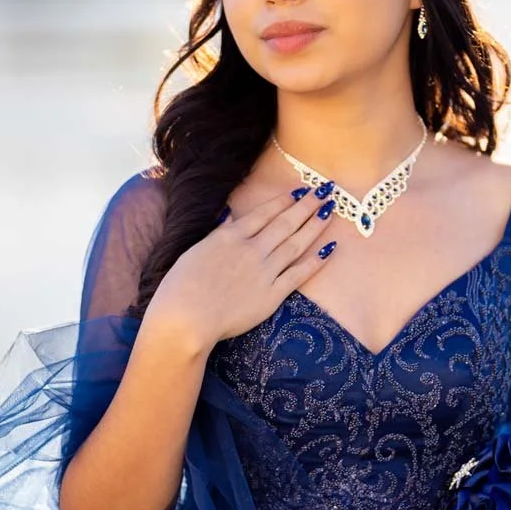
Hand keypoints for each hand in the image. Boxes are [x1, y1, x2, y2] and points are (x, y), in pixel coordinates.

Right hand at [145, 183, 339, 349]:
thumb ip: (217, 234)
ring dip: (314, 226)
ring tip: (330, 211)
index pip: (263, 213)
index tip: (298, 192)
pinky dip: (315, 261)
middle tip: (325, 192)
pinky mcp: (272, 295)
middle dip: (306, 206)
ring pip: (296, 243)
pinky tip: (329, 248)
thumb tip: (230, 217)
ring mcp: (264, 271)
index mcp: (230, 236)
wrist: (186, 318)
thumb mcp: (196, 250)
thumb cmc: (180, 286)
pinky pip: (298, 274)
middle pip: (285, 223)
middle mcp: (251, 249)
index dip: (283, 201)